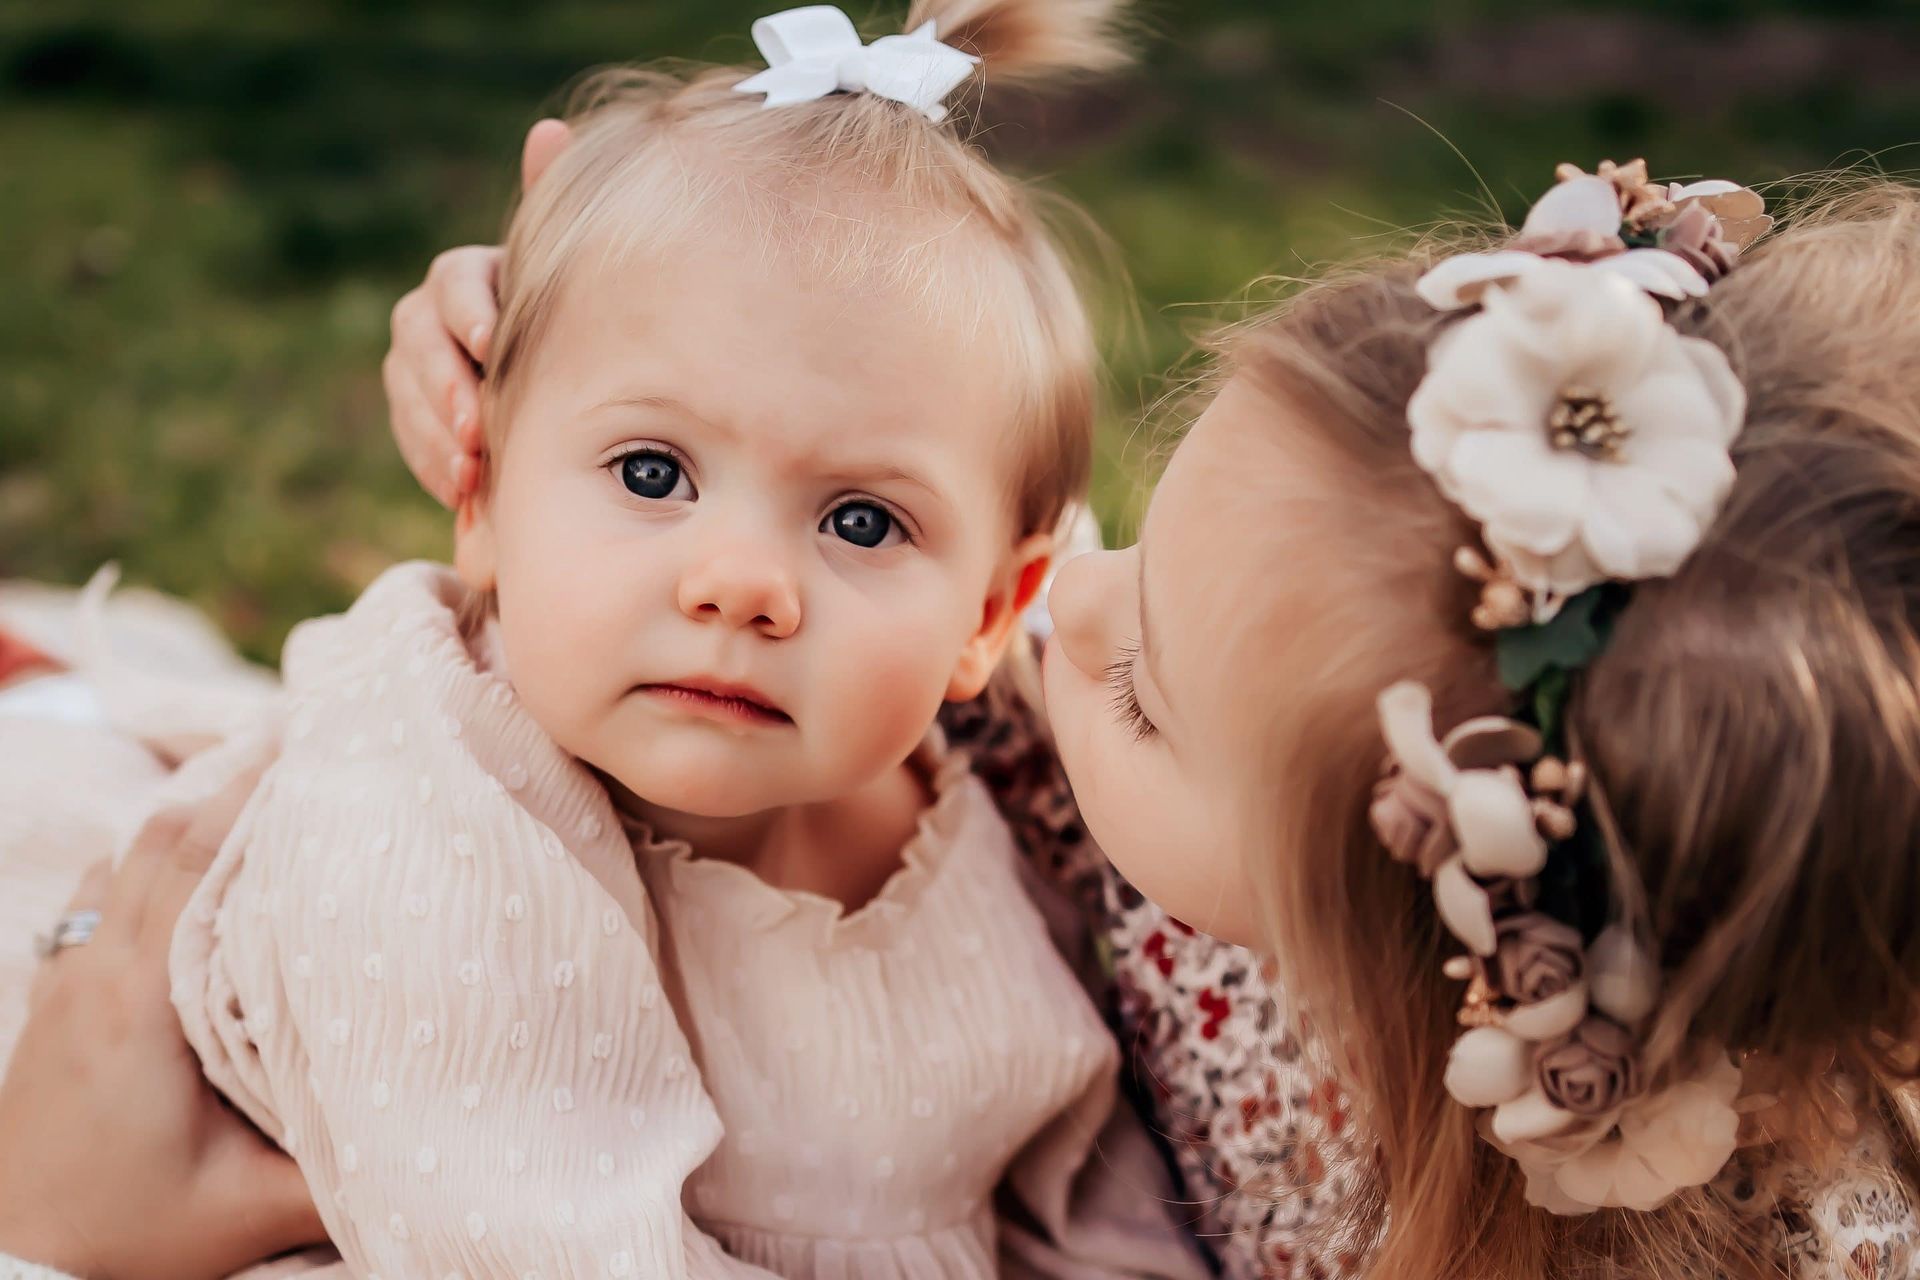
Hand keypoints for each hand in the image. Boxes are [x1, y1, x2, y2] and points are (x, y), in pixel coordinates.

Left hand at [0, 767, 324, 1279]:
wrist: (11, 1270)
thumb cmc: (123, 1239)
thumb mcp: (245, 1213)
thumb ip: (339, 1168)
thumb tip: (438, 1128)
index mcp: (138, 1002)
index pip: (195, 858)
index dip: (252, 788)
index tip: (312, 736)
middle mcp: (93, 973)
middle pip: (157, 833)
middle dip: (230, 773)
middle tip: (304, 732)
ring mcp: (62, 983)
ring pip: (120, 856)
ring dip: (186, 809)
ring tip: (257, 782)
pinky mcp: (51, 1004)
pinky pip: (95, 896)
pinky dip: (144, 856)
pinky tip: (185, 862)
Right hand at [384, 117, 571, 505]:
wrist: (577, 414)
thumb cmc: (581, 331)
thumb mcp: (571, 281)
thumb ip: (552, 211)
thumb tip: (548, 130)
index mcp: (475, 277)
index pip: (453, 281)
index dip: (468, 311)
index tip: (491, 344)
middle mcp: (436, 317)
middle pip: (416, 339)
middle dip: (443, 384)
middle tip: (478, 426)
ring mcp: (420, 370)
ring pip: (406, 392)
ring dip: (435, 432)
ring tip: (473, 469)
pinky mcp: (419, 421)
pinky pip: (413, 438)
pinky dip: (434, 464)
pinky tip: (464, 491)